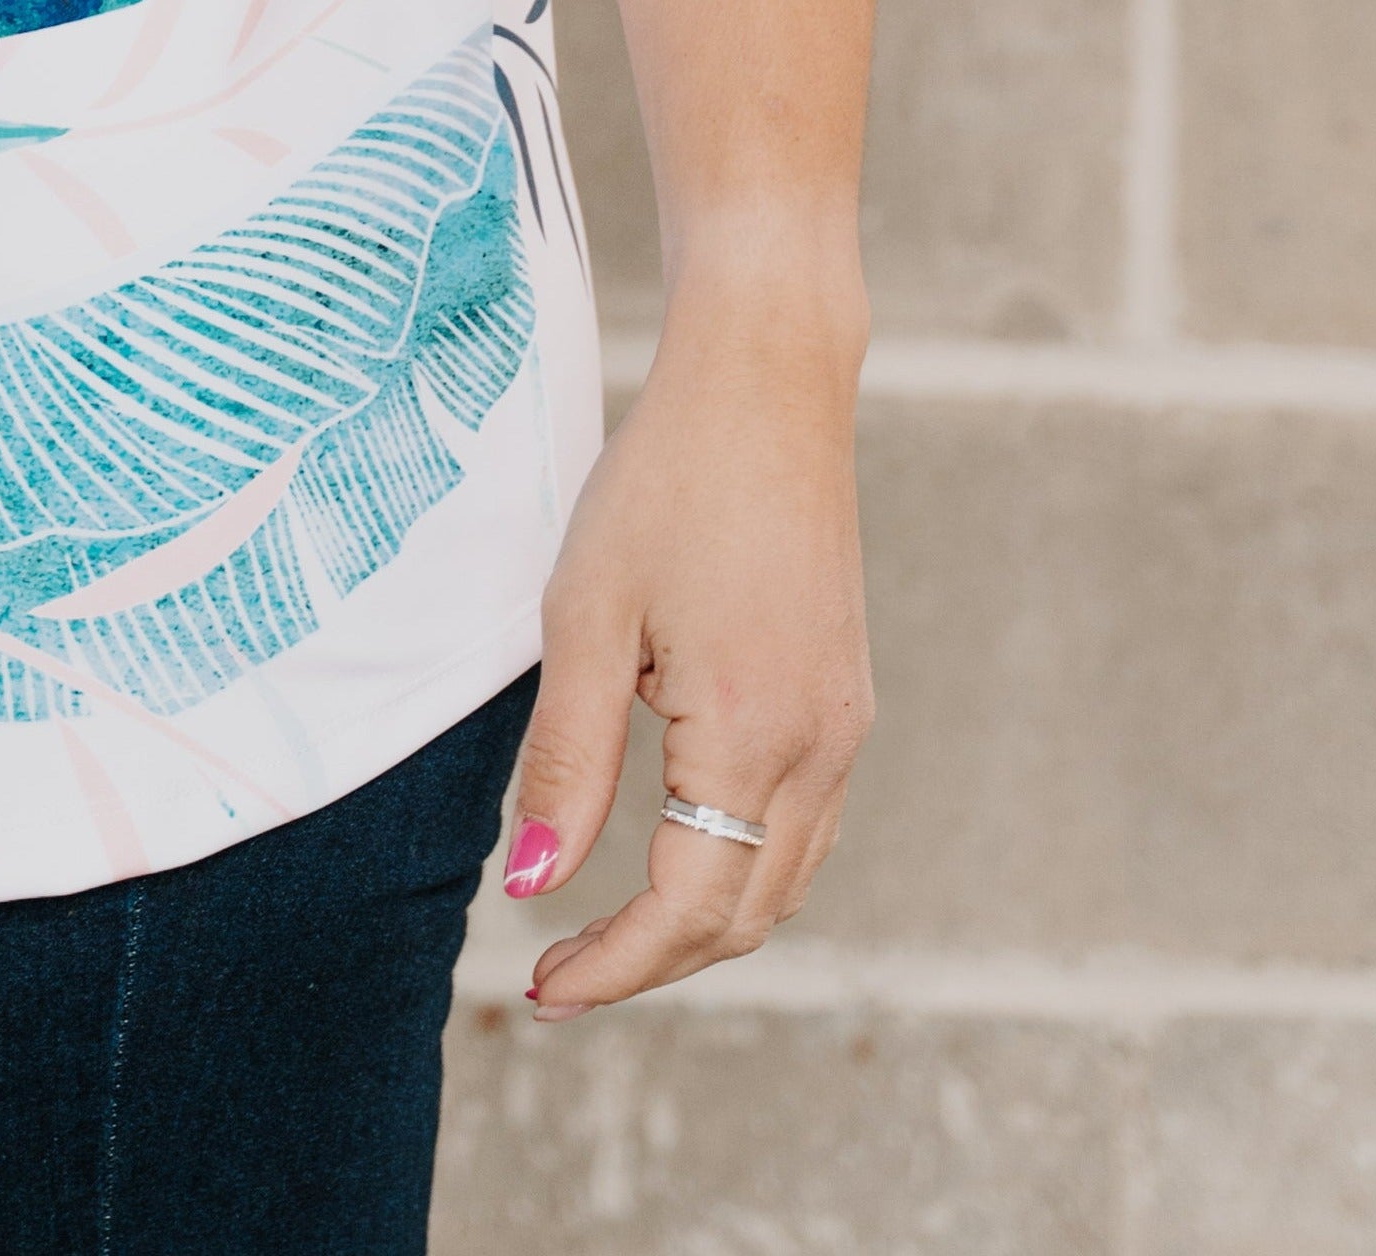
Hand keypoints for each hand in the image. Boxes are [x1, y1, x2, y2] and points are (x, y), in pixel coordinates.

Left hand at [504, 270, 871, 1017]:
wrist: (768, 385)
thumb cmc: (665, 484)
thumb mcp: (586, 617)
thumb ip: (565, 763)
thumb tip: (530, 885)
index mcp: (755, 737)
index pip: (689, 909)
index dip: (614, 965)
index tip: (538, 990)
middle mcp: (822, 749)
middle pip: (747, 914)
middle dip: (654, 960)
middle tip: (556, 975)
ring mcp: (846, 725)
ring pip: (783, 877)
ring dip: (700, 920)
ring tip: (603, 927)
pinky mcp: (844, 695)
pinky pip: (801, 822)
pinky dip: (738, 862)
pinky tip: (670, 843)